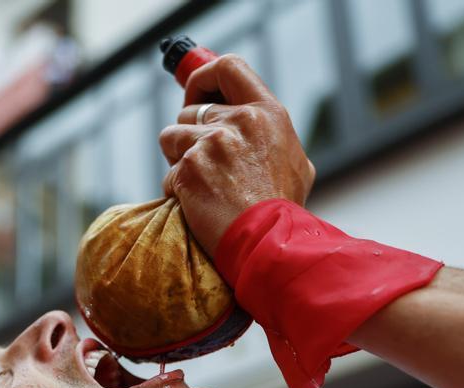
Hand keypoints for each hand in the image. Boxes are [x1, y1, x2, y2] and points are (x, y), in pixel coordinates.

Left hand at [159, 55, 313, 258]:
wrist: (269, 244)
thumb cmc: (283, 211)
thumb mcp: (294, 163)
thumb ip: (270, 136)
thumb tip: (251, 124)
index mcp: (267, 113)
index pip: (228, 67)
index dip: (203, 78)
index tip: (195, 97)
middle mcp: (239, 121)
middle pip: (190, 111)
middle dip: (188, 136)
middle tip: (202, 164)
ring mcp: (212, 144)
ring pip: (170, 137)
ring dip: (178, 161)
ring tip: (203, 188)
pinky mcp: (188, 169)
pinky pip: (168, 174)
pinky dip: (178, 191)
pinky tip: (200, 208)